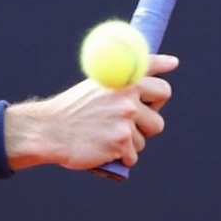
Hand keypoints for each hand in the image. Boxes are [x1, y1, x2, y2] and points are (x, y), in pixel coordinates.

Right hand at [5, 54, 178, 170]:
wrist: (50, 130)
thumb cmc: (74, 108)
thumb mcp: (99, 83)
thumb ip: (129, 76)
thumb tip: (170, 64)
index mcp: (123, 80)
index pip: (159, 84)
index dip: (158, 86)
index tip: (166, 72)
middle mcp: (127, 98)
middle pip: (158, 119)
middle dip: (146, 125)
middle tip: (124, 124)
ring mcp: (125, 121)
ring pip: (144, 140)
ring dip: (129, 143)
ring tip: (104, 135)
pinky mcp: (121, 143)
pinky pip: (132, 156)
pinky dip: (120, 157)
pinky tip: (102, 149)